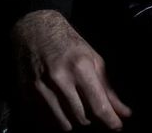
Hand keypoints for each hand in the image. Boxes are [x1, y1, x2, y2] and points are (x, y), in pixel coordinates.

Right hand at [11, 9, 131, 130]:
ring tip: (77, 106)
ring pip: (64, 125)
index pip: (98, 105)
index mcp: (80, 67)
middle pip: (82, 118)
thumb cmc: (69, 42)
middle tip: (93, 108)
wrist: (35, 29)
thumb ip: (107, 88)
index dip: (110, 121)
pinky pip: (45, 122)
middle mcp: (59, 80)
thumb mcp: (93, 58)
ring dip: (74, 121)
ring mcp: (40, 90)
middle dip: (92, 118)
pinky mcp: (26, 97)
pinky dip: (56, 120)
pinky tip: (61, 108)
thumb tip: (125, 113)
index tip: (117, 127)